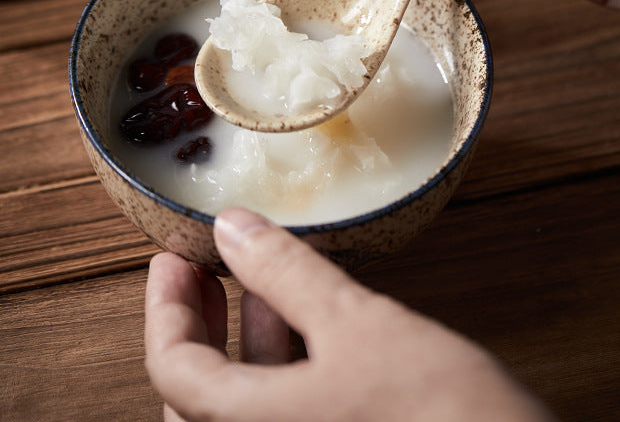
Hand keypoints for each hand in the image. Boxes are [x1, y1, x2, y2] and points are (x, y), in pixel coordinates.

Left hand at [145, 208, 555, 421]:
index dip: (167, 304)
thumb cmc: (440, 415)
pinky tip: (310, 317)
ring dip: (248, 336)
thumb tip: (233, 228)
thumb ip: (288, 275)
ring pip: (247, 401)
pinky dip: (286, 362)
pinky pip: (287, 410)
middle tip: (204, 265)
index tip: (174, 255)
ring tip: (261, 275)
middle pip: (201, 391)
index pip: (174, 367)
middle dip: (201, 320)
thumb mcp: (358, 325)